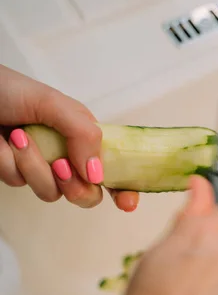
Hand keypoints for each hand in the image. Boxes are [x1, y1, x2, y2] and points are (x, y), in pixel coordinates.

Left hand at [0, 65, 137, 210]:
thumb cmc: (10, 89)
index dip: (124, 189)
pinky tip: (3, 141)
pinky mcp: (15, 172)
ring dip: (34, 166)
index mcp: (84, 137)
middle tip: (61, 167)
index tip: (128, 204)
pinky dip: (10, 163)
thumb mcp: (55, 104)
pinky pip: (20, 183)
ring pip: (51, 192)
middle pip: (87, 193)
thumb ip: (84, 137)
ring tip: (18, 136)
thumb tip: (99, 175)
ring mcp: (41, 167)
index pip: (113, 169)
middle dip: (76, 187)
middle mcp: (67, 155)